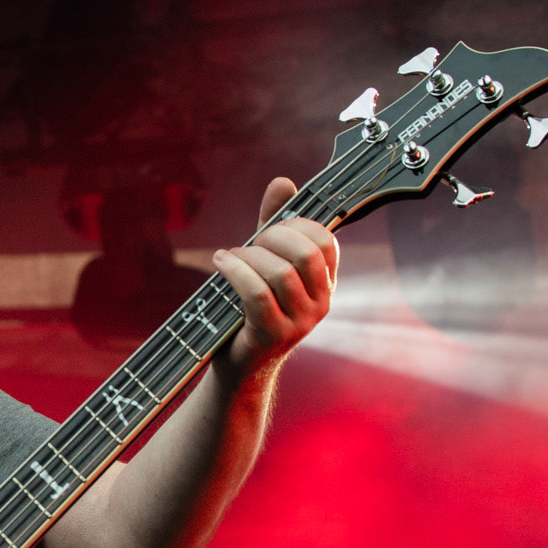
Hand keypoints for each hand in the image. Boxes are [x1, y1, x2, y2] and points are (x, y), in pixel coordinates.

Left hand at [211, 177, 336, 380]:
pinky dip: (234, 271)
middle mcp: (321, 304)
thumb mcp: (265, 262)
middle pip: (306, 253)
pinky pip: (256, 293)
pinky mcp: (273, 335)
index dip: (297, 225)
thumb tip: (283, 182)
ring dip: (248, 256)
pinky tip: (220, 262)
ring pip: (279, 272)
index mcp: (326, 283)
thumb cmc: (251, 308)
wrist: (240, 364)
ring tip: (229, 256)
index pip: (326, 241)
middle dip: (272, 238)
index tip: (271, 227)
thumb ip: (274, 224)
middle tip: (250, 242)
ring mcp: (300, 322)